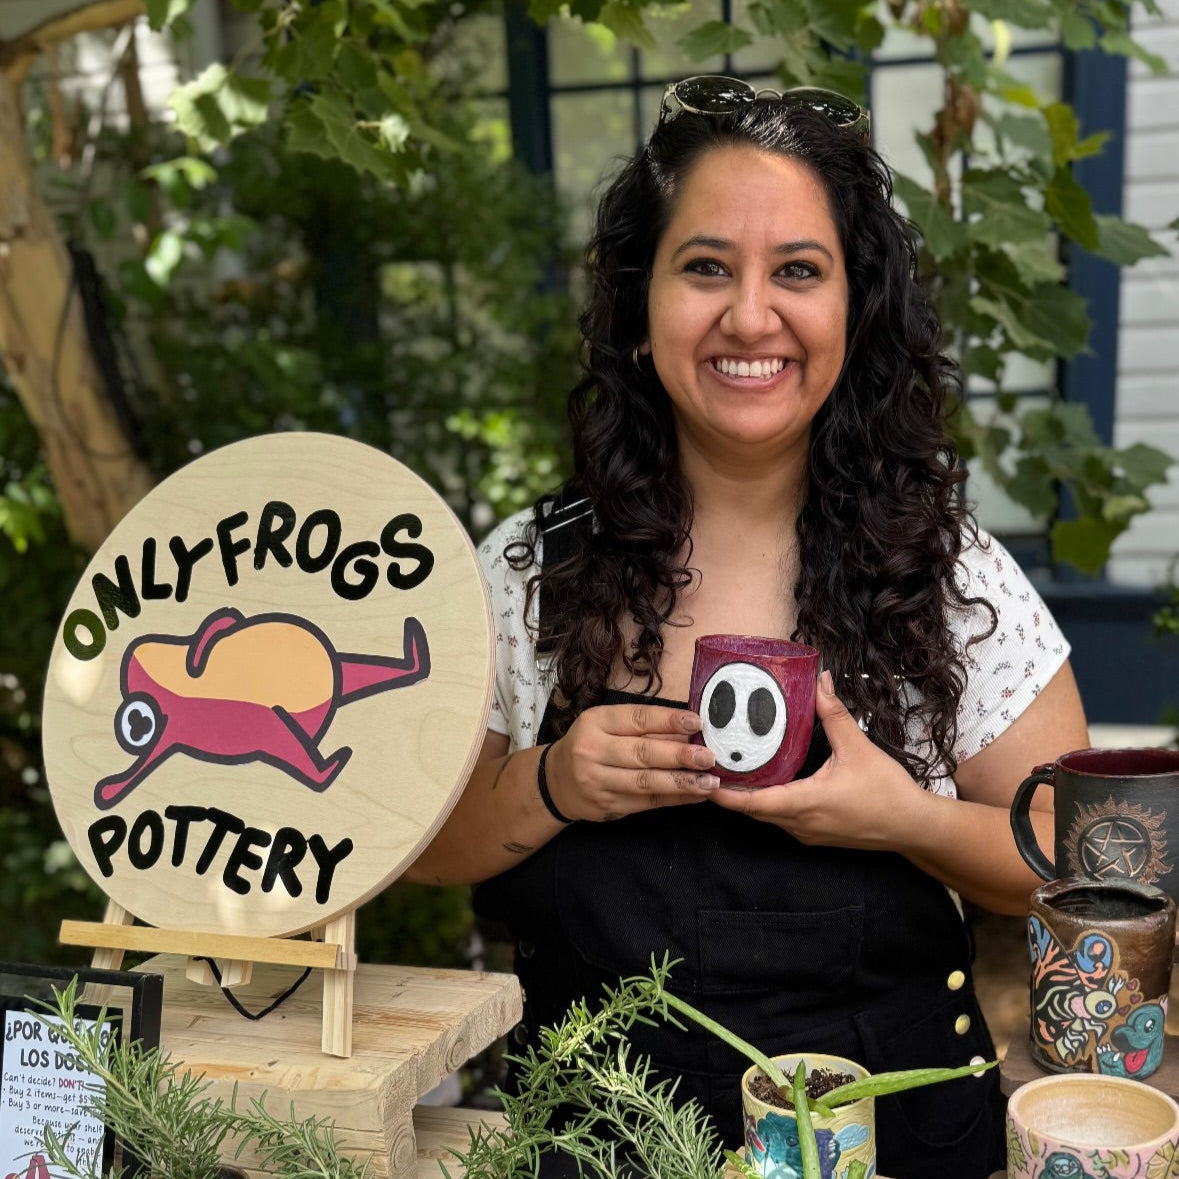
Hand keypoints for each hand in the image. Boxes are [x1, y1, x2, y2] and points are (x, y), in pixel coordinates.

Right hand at [545, 703, 719, 821]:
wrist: (555, 782)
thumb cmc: (589, 745)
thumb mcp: (604, 725)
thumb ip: (641, 726)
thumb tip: (687, 730)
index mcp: (595, 722)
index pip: (636, 719)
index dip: (667, 720)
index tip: (696, 722)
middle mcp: (593, 751)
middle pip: (642, 754)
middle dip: (679, 756)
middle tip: (708, 756)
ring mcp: (598, 782)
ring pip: (646, 783)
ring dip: (681, 783)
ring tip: (709, 782)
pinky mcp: (608, 806)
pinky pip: (646, 802)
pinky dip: (674, 799)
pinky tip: (695, 795)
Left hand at [710, 670, 925, 848]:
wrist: (914, 827)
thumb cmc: (888, 791)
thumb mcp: (858, 748)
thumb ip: (834, 714)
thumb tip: (820, 681)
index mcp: (806, 804)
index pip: (753, 803)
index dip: (725, 794)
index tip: (703, 778)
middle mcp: (801, 824)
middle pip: (754, 810)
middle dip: (729, 792)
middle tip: (709, 766)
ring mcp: (808, 834)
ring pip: (768, 817)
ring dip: (748, 798)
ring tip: (730, 770)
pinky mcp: (816, 835)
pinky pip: (783, 820)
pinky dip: (768, 803)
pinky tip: (765, 782)